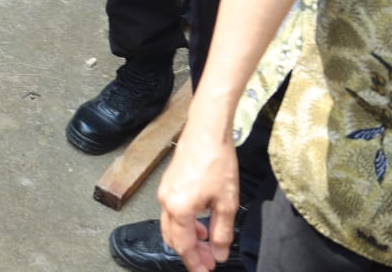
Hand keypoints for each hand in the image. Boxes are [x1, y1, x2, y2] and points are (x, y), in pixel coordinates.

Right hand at [158, 125, 239, 270]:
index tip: (206, 271)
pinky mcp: (168, 184)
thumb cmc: (216, 162)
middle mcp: (166, 202)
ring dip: (187, 239)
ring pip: (170, 226)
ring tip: (208, 243)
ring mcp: (165, 192)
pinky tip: (201, 222)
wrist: (206, 132)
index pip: (184, 247)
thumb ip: (222, 232)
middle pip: (173, 239)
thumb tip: (218, 253)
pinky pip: (171, 212)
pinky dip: (184, 224)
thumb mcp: (226, 203)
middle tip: (209, 261)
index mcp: (179, 209)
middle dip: (191, 253)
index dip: (196, 263)